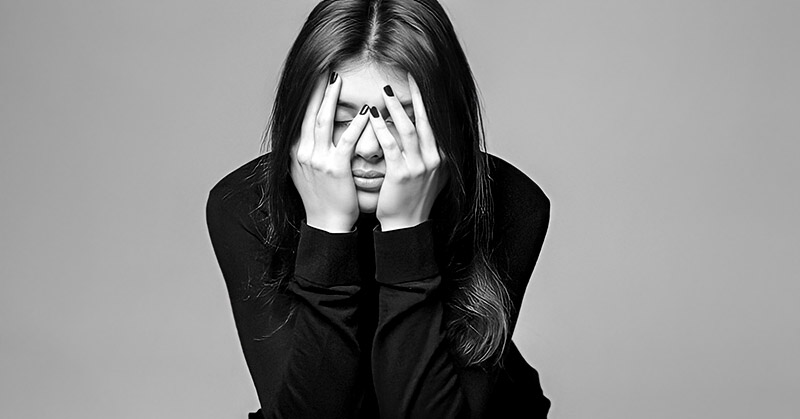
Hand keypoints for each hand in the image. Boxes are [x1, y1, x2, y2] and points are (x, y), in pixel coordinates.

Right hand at [290, 72, 370, 232]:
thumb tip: (309, 135)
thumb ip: (309, 152)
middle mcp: (303, 153)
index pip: (302, 116)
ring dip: (330, 99)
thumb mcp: (307, 173)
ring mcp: (317, 160)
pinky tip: (364, 112)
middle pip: (310, 113)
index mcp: (297, 152)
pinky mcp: (335, 169)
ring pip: (323, 121)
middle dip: (316, 89)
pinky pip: (346, 141)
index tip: (315, 78)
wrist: (327, 224)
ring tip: (338, 80)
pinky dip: (355, 125)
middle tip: (325, 69)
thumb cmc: (322, 200)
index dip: (308, 96)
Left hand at [369, 73, 447, 230]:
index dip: (427, 100)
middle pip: (425, 119)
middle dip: (417, 95)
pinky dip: (381, 129)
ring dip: (396, 107)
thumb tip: (430, 132)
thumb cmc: (413, 199)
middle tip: (408, 73)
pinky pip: (391, 146)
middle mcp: (434, 159)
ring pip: (408, 129)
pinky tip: (372, 116)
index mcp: (441, 156)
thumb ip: (431, 153)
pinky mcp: (402, 175)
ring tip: (386, 89)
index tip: (420, 80)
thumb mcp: (431, 174)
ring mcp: (419, 167)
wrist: (407, 225)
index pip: (435, 121)